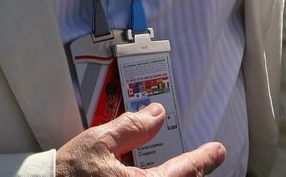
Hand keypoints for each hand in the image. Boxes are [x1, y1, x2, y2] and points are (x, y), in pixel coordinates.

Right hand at [55, 104, 225, 175]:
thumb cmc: (68, 175)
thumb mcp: (99, 142)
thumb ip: (132, 128)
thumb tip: (156, 115)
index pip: (186, 171)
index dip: (205, 159)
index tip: (217, 150)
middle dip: (194, 173)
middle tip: (205, 160)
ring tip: (183, 169)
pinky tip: (154, 176)